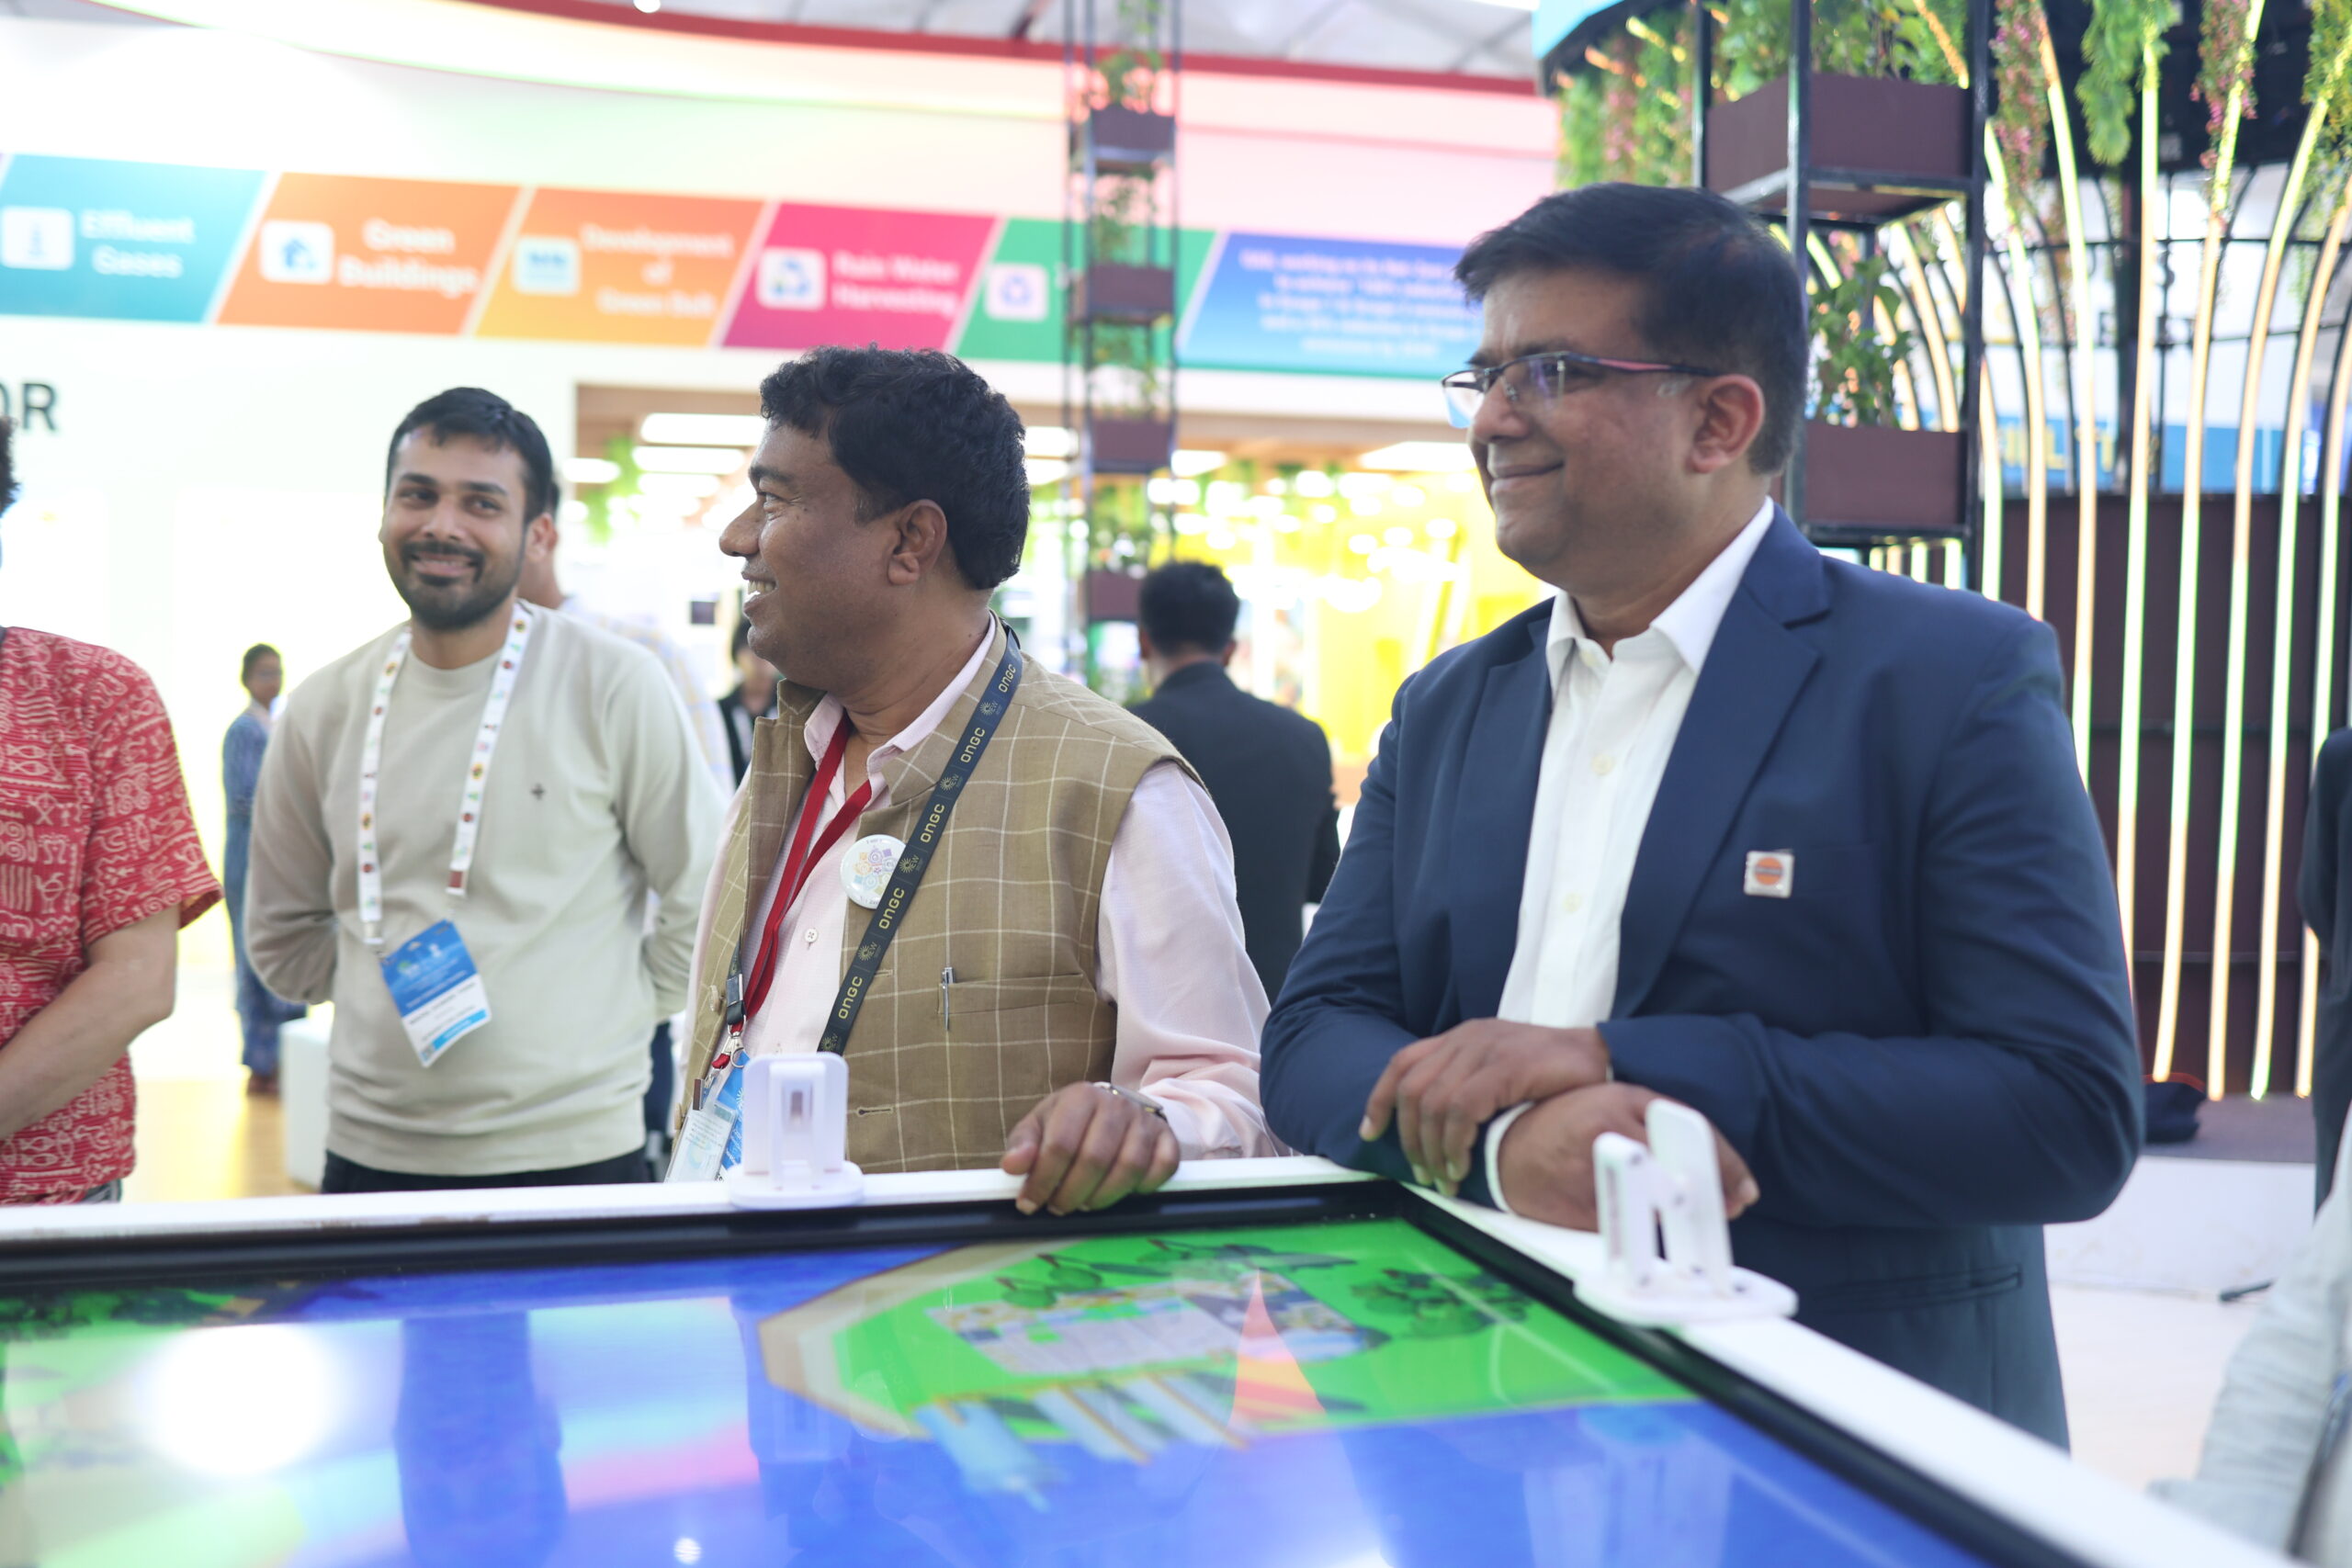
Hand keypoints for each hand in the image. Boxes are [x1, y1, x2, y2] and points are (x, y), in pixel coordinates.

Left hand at [1001, 1084, 1181, 1215]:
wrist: (1117, 1108)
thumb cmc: (1071, 1122)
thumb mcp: (1041, 1125)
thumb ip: (1022, 1145)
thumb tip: (1012, 1166)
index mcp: (1080, 1097)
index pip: (1060, 1144)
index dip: (1043, 1180)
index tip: (1030, 1203)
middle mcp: (1116, 1104)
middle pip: (1095, 1159)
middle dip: (1071, 1193)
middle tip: (1058, 1208)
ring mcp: (1145, 1121)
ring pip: (1129, 1167)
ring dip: (1103, 1197)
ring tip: (1085, 1204)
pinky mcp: (1168, 1138)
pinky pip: (1161, 1169)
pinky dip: (1142, 1189)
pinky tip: (1121, 1194)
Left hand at [1358, 1021, 1609, 1194]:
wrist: (1604, 1056)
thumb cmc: (1556, 1072)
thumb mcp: (1503, 1070)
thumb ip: (1471, 1084)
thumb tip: (1439, 1128)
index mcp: (1463, 1037)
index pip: (1404, 1062)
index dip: (1380, 1099)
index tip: (1370, 1132)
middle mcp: (1468, 1038)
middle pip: (1413, 1089)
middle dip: (1409, 1137)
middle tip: (1421, 1173)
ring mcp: (1486, 1049)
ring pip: (1433, 1103)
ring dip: (1433, 1148)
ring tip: (1444, 1179)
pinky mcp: (1506, 1066)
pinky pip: (1462, 1109)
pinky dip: (1456, 1142)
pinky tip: (1462, 1165)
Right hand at [1495, 1083, 1758, 1230]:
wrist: (1504, 1149)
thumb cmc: (1564, 1120)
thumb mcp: (1615, 1100)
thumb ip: (1662, 1122)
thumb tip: (1715, 1169)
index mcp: (1621, 1104)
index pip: (1689, 1135)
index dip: (1723, 1166)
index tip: (1743, 1189)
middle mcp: (1612, 1140)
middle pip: (1680, 1178)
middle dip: (1706, 1198)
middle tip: (1722, 1208)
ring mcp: (1598, 1179)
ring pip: (1659, 1208)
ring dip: (1676, 1214)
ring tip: (1673, 1208)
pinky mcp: (1584, 1214)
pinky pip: (1632, 1227)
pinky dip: (1644, 1226)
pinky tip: (1636, 1215)